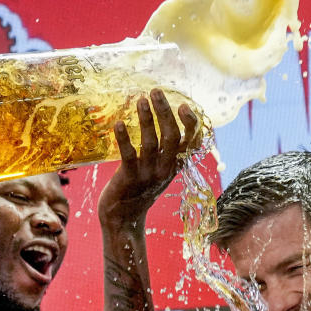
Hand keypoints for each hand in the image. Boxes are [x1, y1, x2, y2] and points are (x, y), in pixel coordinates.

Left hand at [97, 89, 200, 225]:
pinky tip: (119, 124)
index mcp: (174, 166)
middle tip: (155, 91)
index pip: (191, 142)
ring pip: (152, 142)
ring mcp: (148, 174)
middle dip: (165, 112)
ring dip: (146, 119)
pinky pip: (128, 155)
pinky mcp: (129, 178)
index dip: (190, 123)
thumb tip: (161, 122)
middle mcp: (165, 169)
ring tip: (141, 100)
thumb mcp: (157, 171)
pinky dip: (124, 138)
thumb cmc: (138, 190)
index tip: (183, 105)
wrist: (123, 218)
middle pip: (172, 136)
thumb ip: (163, 152)